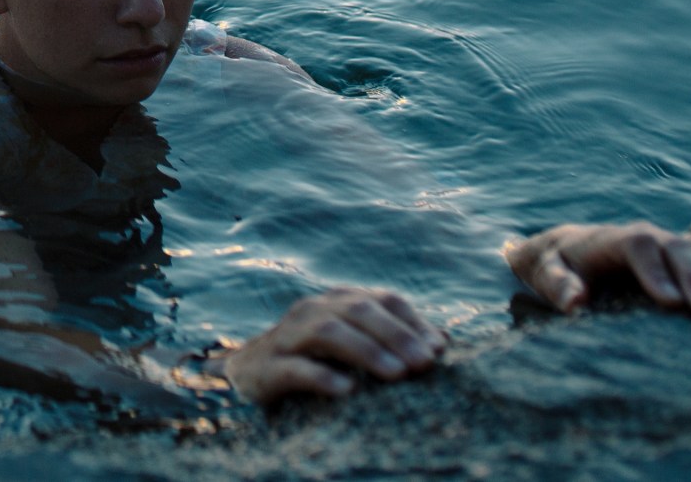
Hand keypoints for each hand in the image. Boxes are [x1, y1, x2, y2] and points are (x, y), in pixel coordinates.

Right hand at [222, 286, 445, 404]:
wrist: (248, 371)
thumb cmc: (312, 357)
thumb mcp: (352, 344)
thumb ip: (391, 338)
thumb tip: (442, 341)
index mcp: (338, 301)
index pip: (382, 299)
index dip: (412, 321)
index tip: (438, 350)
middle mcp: (314, 309)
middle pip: (359, 310)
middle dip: (396, 335)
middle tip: (424, 364)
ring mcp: (288, 335)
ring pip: (329, 332)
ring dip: (367, 351)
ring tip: (397, 374)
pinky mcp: (268, 366)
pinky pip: (296, 368)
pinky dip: (323, 376)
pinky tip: (348, 390)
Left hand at [505, 221, 690, 317]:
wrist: (570, 249)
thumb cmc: (558, 266)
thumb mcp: (546, 275)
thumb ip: (558, 287)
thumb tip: (575, 304)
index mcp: (613, 239)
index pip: (638, 247)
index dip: (656, 272)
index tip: (670, 303)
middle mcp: (646, 236)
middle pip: (675, 248)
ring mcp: (668, 243)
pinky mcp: (684, 256)